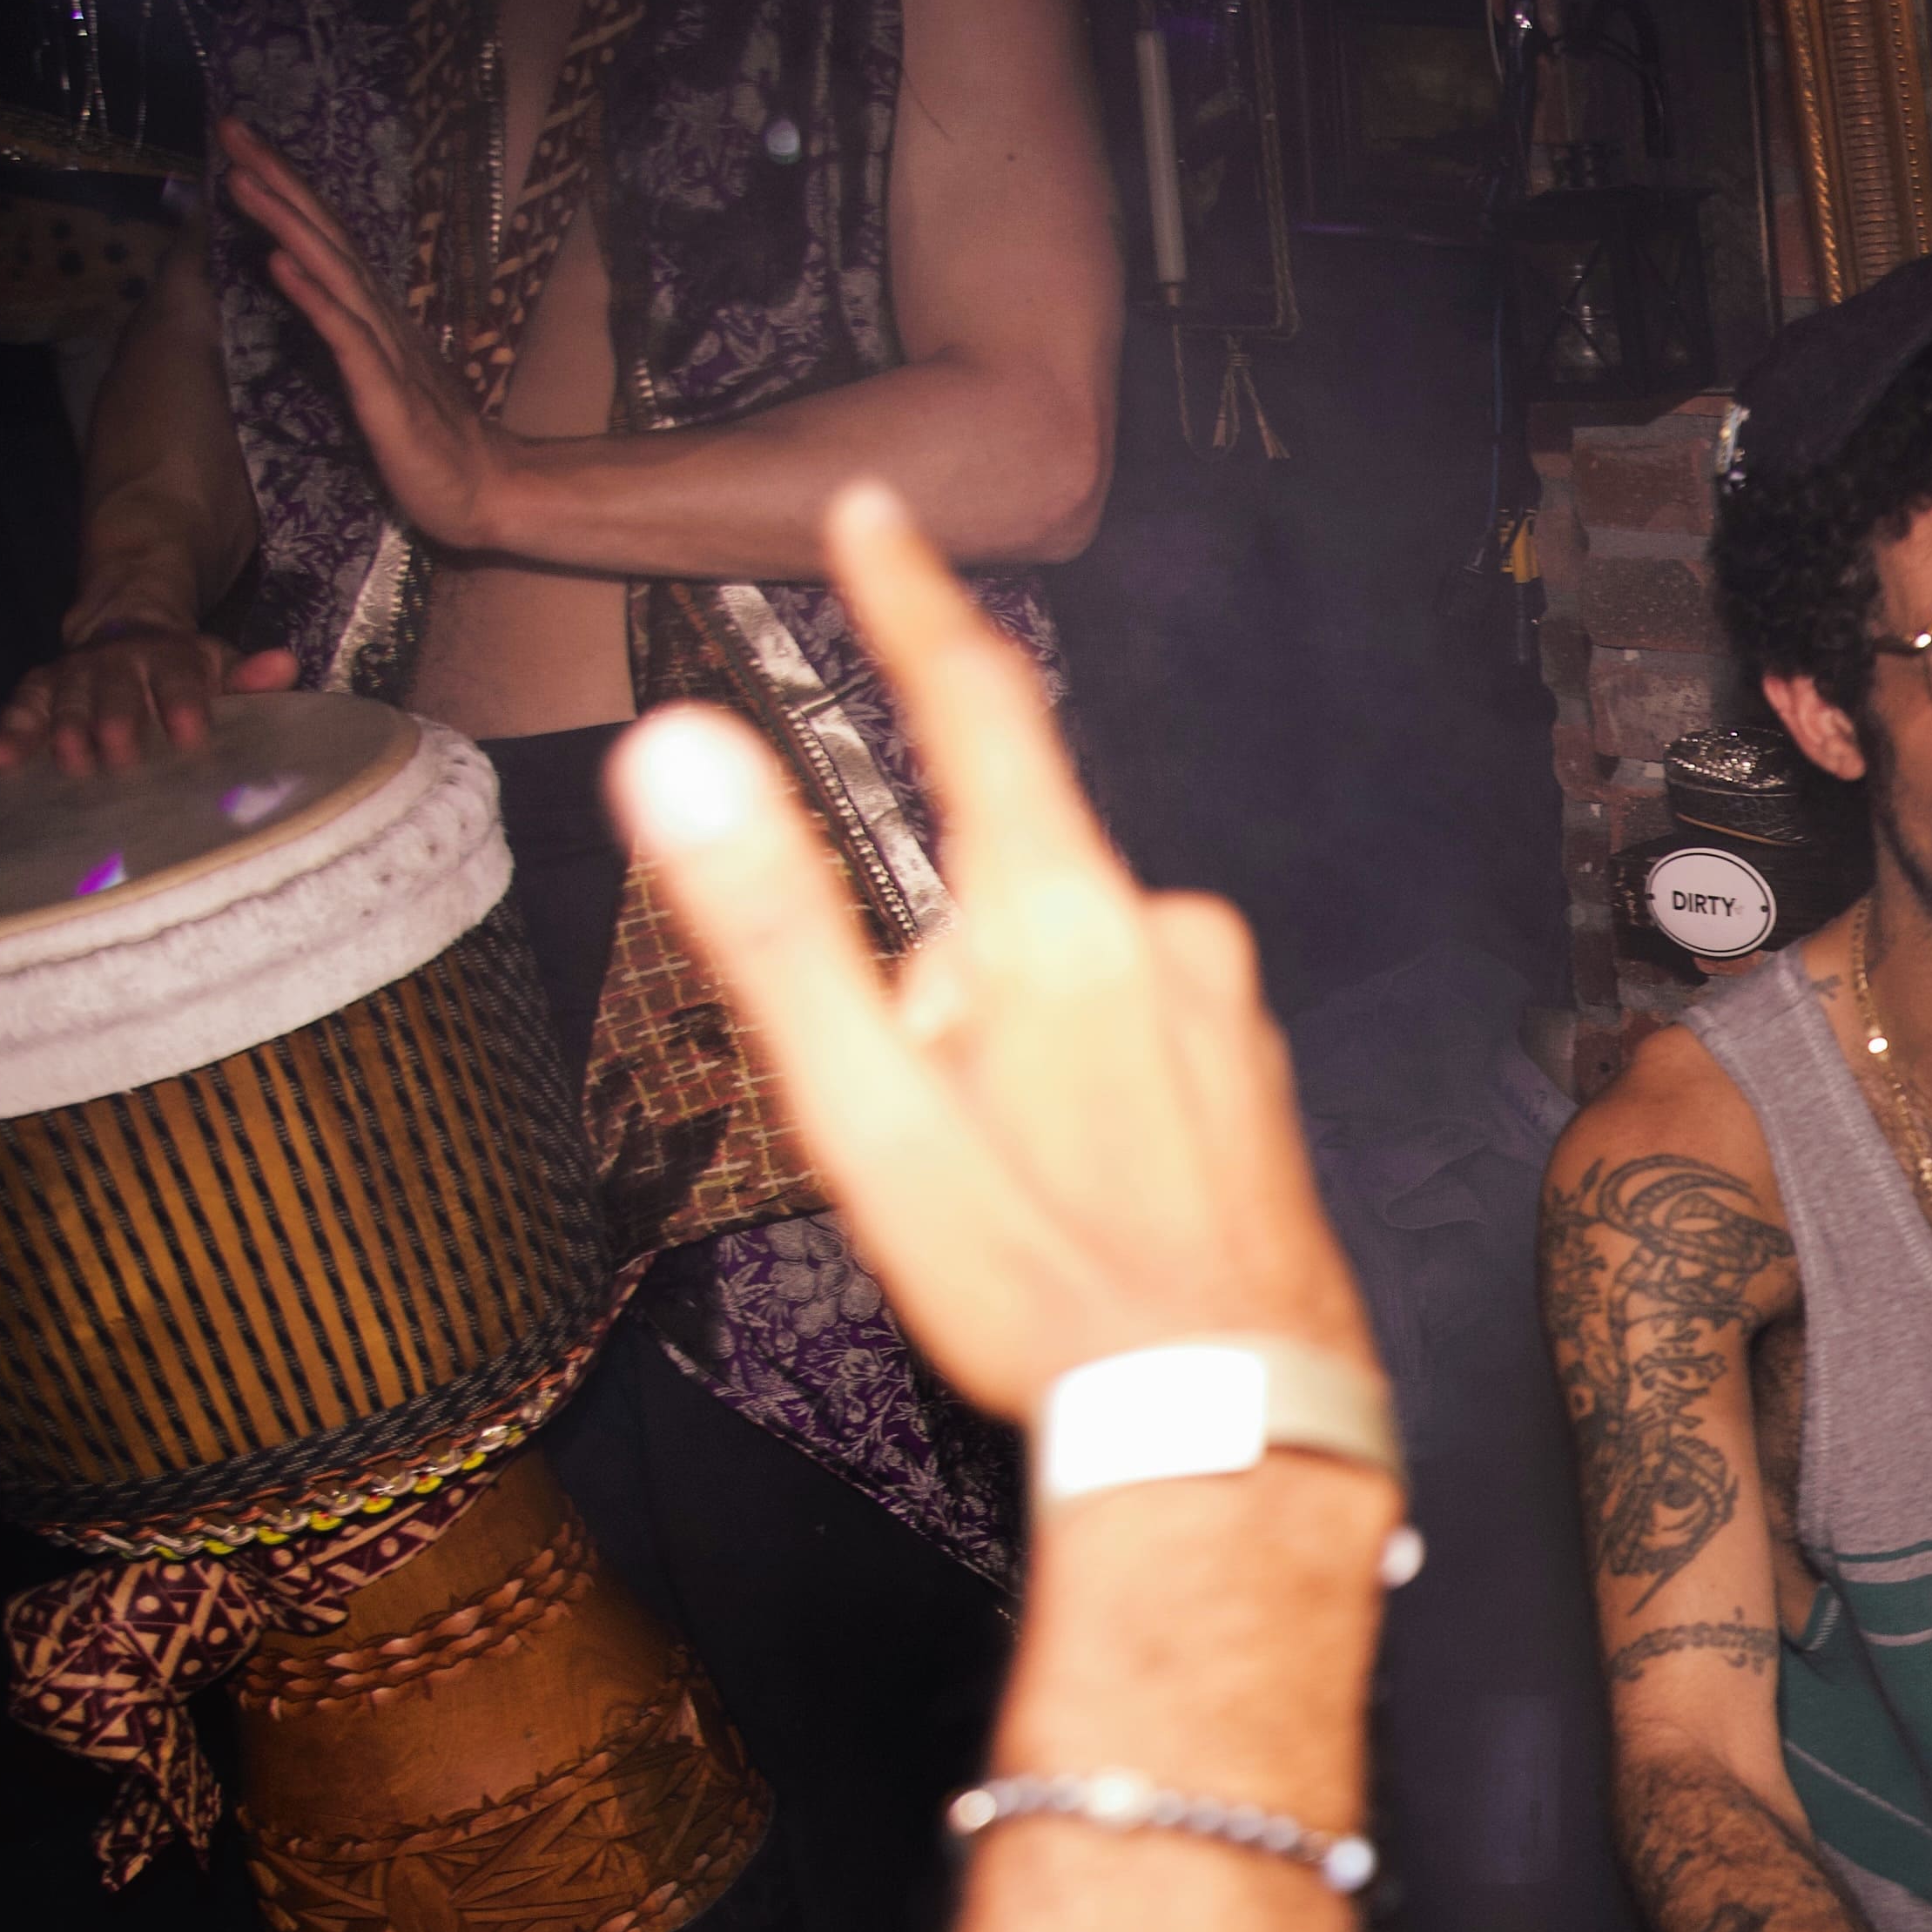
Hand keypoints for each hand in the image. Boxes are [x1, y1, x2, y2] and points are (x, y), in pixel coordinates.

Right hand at [0, 624, 295, 775]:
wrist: (130, 629)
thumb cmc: (188, 669)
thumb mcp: (222, 666)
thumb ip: (250, 675)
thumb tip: (285, 663)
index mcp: (170, 656)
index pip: (180, 678)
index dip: (184, 703)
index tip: (190, 733)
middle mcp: (117, 661)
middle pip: (116, 689)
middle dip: (117, 719)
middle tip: (120, 753)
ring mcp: (76, 675)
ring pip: (67, 699)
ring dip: (65, 730)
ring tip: (69, 762)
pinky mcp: (42, 690)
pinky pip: (23, 707)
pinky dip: (10, 732)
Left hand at [220, 116, 529, 557]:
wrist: (490, 493)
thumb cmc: (432, 443)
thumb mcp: (379, 378)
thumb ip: (351, 334)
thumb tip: (313, 292)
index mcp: (375, 316)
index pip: (327, 240)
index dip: (286, 190)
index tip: (242, 144)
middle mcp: (380, 318)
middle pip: (326, 236)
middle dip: (277, 180)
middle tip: (232, 126)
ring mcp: (384, 351)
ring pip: (330, 272)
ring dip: (285, 222)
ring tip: (244, 178)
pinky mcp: (384, 390)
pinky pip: (343, 334)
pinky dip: (311, 294)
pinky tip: (279, 262)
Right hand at [611, 481, 1376, 1423]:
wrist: (1228, 1419)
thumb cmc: (1039, 1284)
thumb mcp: (867, 1114)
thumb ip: (772, 922)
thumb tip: (677, 749)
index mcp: (1064, 918)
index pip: (976, 707)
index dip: (912, 603)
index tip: (874, 511)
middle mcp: (1167, 929)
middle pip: (994, 896)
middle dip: (937, 992)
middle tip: (945, 1146)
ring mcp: (1224, 998)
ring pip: (1059, 977)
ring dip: (1008, 1055)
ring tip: (1025, 1195)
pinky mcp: (1254, 1062)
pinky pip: (1127, 1036)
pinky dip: (1082, 1096)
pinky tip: (1089, 1203)